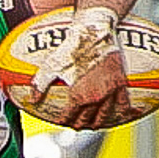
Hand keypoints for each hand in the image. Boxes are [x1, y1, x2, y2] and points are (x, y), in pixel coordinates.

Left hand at [30, 7, 133, 128]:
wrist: (94, 31)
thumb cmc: (72, 47)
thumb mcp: (51, 65)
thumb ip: (39, 84)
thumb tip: (32, 100)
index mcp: (77, 97)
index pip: (69, 116)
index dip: (63, 121)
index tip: (61, 121)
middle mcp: (94, 98)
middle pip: (86, 119)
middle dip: (79, 124)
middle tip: (76, 126)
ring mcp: (109, 92)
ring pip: (104, 115)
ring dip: (98, 122)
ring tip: (94, 125)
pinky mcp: (121, 82)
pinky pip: (124, 102)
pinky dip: (124, 111)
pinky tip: (126, 114)